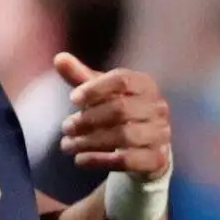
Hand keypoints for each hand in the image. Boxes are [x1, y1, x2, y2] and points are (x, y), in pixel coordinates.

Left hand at [55, 53, 172, 175]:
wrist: (144, 147)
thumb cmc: (117, 112)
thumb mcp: (100, 93)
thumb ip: (80, 76)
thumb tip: (59, 58)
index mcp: (146, 85)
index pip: (122, 80)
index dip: (95, 88)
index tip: (72, 99)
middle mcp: (158, 108)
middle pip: (121, 109)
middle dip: (89, 119)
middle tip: (65, 127)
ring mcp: (161, 135)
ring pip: (124, 136)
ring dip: (90, 141)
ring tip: (66, 145)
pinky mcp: (157, 159)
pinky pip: (127, 160)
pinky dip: (100, 160)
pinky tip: (79, 160)